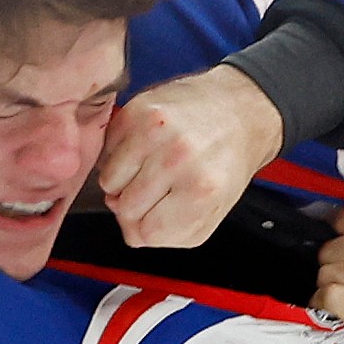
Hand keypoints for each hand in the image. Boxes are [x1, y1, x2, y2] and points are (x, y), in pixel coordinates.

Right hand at [95, 65, 284, 246]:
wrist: (237, 110)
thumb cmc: (225, 160)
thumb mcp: (213, 210)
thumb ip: (172, 233)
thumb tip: (131, 231)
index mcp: (202, 190)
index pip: (147, 233)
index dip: (148, 228)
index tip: (158, 215)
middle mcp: (178, 159)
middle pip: (125, 208)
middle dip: (138, 205)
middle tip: (160, 187)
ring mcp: (155, 132)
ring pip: (109, 182)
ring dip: (124, 181)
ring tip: (152, 166)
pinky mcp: (137, 111)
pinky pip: (106, 153)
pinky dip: (120, 155)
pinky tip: (146, 149)